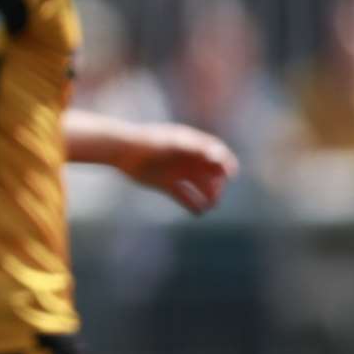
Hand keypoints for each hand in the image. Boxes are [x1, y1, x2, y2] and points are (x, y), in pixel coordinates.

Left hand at [118, 124, 238, 213]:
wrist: (122, 149)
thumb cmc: (150, 141)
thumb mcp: (175, 142)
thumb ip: (197, 148)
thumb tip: (219, 156)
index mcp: (191, 145)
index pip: (217, 153)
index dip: (226, 162)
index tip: (231, 174)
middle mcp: (187, 159)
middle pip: (212, 174)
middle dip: (217, 184)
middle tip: (215, 193)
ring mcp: (177, 172)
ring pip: (200, 187)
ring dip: (208, 197)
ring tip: (210, 205)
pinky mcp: (166, 184)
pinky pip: (184, 197)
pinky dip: (192, 205)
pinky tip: (198, 213)